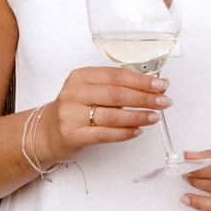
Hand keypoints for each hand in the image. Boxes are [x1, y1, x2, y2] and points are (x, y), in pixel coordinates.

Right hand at [41, 66, 168, 159]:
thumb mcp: (90, 90)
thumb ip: (115, 87)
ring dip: (138, 116)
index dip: (142, 81)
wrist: (47, 132)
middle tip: (164, 101)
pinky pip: (105, 134)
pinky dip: (125, 133)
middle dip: (145, 98)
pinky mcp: (72, 134)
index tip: (161, 84)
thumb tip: (152, 87)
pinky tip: (138, 131)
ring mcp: (71, 114)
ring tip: (155, 117)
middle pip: (117, 94)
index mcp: (81, 76)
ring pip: (113, 115)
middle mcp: (74, 93)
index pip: (116, 75)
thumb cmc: (75, 109)